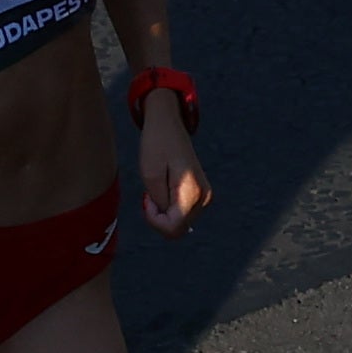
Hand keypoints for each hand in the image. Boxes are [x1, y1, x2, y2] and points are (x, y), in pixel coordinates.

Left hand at [133, 88, 210, 234]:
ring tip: (157, 188)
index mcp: (192, 192)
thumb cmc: (156, 145)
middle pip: (178, 229)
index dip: (154, 220)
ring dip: (163, 212)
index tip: (146, 199)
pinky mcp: (202, 193)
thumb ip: (160, 205)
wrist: (167, 124)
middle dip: (159, 217)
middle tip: (149, 194)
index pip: (173, 229)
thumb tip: (170, 223)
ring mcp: (205, 196)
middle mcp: (204, 197)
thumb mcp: (150, 176)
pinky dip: (169, 207)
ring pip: (180, 222)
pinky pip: (182, 213)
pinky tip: (164, 188)